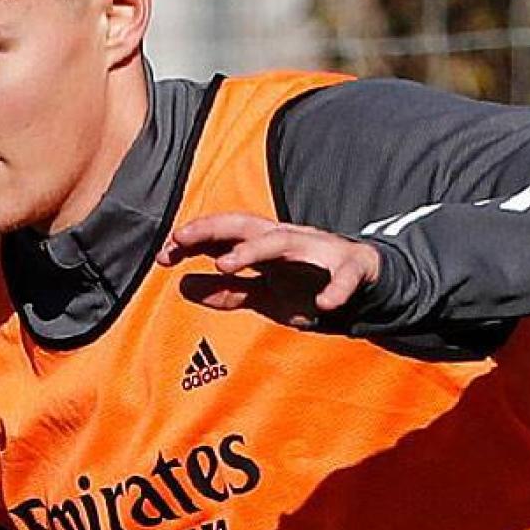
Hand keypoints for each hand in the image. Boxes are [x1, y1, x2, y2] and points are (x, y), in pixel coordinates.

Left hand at [156, 213, 381, 328]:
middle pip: (246, 226)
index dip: (194, 239)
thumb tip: (183, 287)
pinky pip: (344, 277)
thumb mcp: (265, 292)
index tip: (162, 254)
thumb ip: (228, 291)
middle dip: (213, 229)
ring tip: (225, 264)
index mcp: (267, 245)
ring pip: (284, 242)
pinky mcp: (352, 268)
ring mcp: (319, 251)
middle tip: (180, 239)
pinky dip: (337, 289)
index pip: (225, 234)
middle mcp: (288, 240)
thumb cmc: (309, 282)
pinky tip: (326, 304)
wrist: (366, 282)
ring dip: (254, 250)